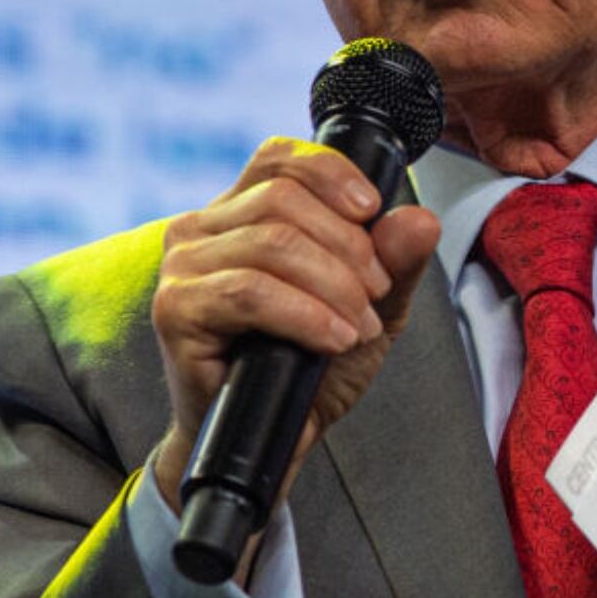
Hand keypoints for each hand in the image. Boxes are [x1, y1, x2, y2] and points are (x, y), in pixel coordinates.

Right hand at [149, 137, 441, 514]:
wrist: (274, 439)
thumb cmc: (311, 366)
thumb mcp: (372, 306)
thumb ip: (398, 261)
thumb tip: (421, 220)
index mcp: (242, 211)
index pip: (280, 158)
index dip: (332, 174)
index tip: (373, 210)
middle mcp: (202, 229)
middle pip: (285, 200)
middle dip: (348, 246)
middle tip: (374, 295)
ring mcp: (183, 267)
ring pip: (273, 243)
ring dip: (334, 286)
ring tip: (357, 327)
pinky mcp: (176, 310)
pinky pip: (250, 291)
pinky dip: (306, 314)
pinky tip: (334, 340)